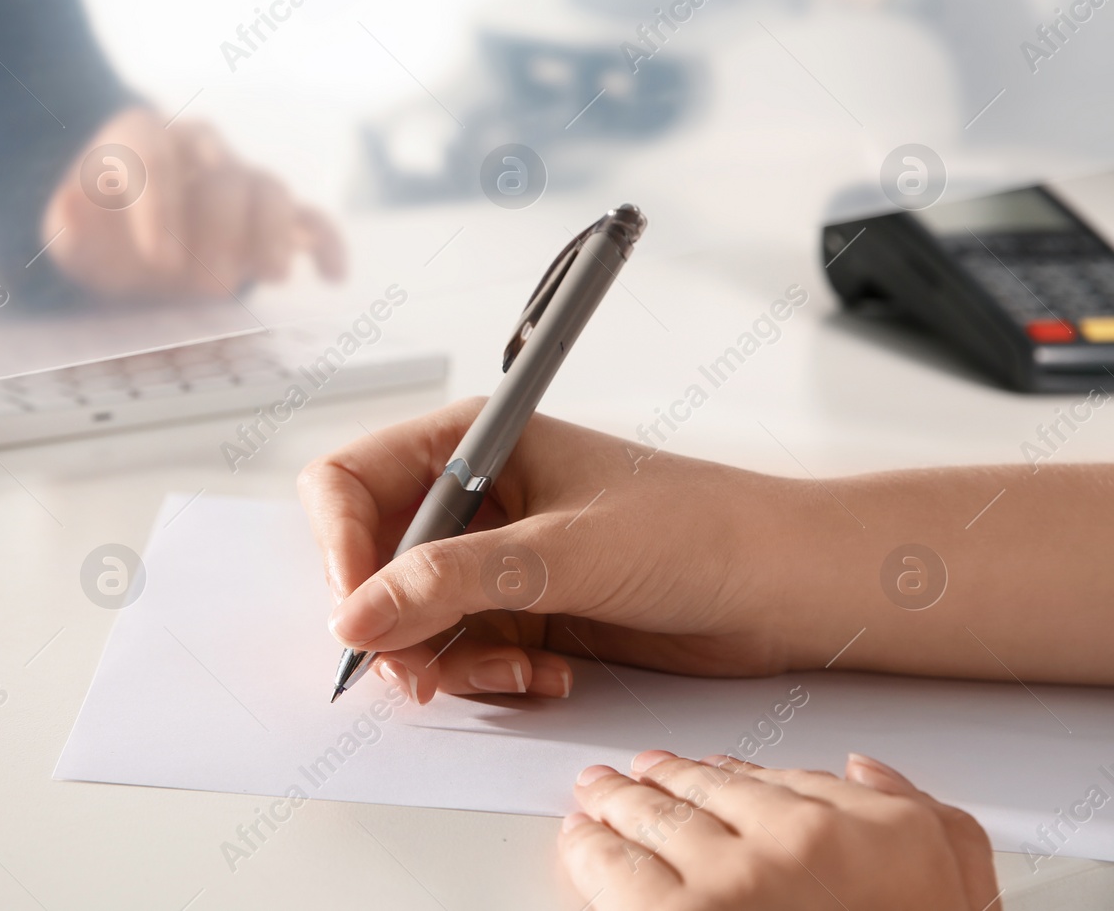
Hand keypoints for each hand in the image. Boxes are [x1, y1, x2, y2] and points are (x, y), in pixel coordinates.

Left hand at [43, 107, 344, 297]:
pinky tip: (331, 277)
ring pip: (270, 188)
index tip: (158, 261)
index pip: (154, 156)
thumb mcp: (73, 236)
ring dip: (274, 233)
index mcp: (143, 138)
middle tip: (209, 286)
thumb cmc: (103, 235)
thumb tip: (67, 205)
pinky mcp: (274, 216)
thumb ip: (69, 225)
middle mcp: (199, 149)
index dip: (160, 208)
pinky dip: (327, 243)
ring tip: (271, 278)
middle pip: (222, 175)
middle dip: (220, 231)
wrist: (132, 238)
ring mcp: (241, 179)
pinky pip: (311, 218)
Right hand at [297, 399, 809, 702]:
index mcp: (473, 443)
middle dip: (392, 621)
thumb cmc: (696, 530)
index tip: (354, 611)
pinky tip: (546, 674)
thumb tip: (356, 614)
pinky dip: (488, 676)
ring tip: (512, 673)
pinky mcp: (519, 610)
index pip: (351, 482)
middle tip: (421, 670)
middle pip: (371, 561)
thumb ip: (453, 580)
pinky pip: (460, 654)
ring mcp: (494, 557)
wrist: (781, 589)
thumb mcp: (562, 552)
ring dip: (447, 660)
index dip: (339, 546)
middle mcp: (473, 498)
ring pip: (411, 620)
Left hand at [559, 751, 996, 909]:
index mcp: (864, 832)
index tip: (704, 771)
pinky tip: (581, 840)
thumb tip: (866, 771)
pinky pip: (618, 871)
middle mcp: (792, 845)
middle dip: (661, 779)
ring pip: (654, 819)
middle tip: (628, 772)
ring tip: (596, 794)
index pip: (775, 784)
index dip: (728, 776)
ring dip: (617, 801)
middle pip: (705, 792)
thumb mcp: (955, 886)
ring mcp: (730, 883)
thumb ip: (921, 817)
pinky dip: (591, 849)